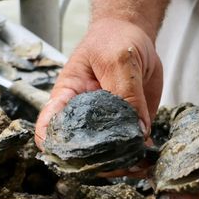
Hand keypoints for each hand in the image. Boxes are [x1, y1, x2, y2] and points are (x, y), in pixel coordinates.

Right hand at [35, 18, 162, 149]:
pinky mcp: (127, 126)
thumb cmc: (114, 40)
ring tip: (139, 162)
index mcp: (67, 97)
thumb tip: (138, 130)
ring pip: (106, 155)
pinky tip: (149, 158)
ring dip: (122, 163)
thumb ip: (126, 93)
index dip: (53, 142)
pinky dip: (140, 156)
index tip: (69, 152)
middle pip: (80, 149)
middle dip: (98, 161)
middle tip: (119, 161)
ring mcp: (106, 124)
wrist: (133, 35)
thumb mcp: (119, 59)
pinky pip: (130, 148)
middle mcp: (83, 116)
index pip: (49, 125)